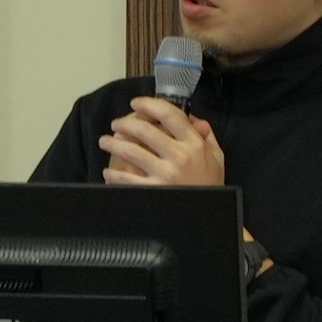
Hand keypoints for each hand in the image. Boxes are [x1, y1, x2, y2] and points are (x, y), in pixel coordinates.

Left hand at [100, 96, 226, 187]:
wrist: (208, 218)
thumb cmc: (209, 185)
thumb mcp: (216, 160)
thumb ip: (206, 138)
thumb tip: (195, 119)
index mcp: (194, 145)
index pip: (170, 115)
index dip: (149, 104)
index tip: (136, 103)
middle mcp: (179, 156)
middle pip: (144, 130)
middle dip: (124, 123)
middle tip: (116, 124)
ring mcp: (165, 174)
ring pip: (130, 150)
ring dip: (112, 144)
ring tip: (105, 142)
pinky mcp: (152, 190)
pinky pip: (125, 177)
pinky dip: (113, 173)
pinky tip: (109, 171)